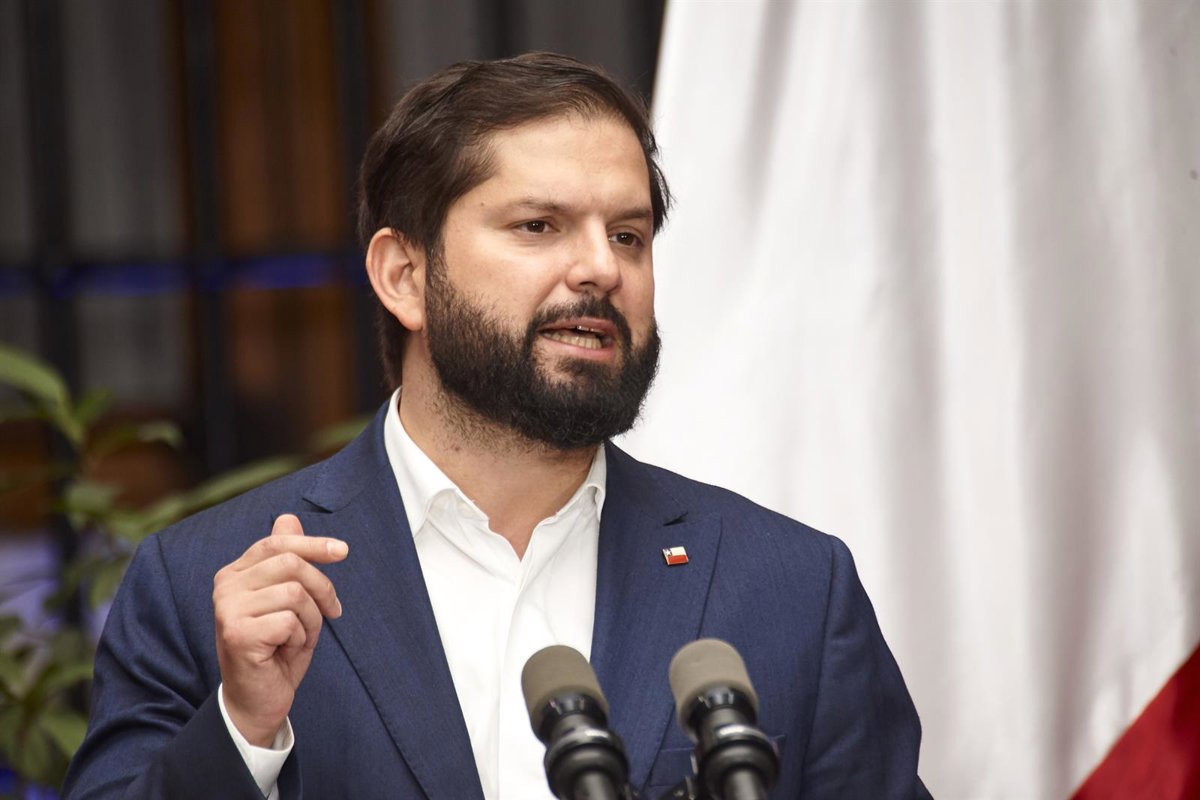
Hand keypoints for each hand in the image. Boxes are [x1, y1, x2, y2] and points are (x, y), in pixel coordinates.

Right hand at [213, 514, 347, 745]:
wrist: (258, 700)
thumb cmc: (277, 649)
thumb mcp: (289, 600)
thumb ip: (286, 560)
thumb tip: (289, 517)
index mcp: (235, 573)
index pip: (277, 542)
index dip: (313, 543)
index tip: (343, 551)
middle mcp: (225, 587)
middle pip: (291, 563)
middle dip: (321, 589)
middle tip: (329, 614)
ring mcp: (228, 610)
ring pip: (295, 593)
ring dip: (311, 620)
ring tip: (297, 638)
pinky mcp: (237, 633)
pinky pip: (290, 621)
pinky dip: (300, 639)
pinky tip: (285, 651)